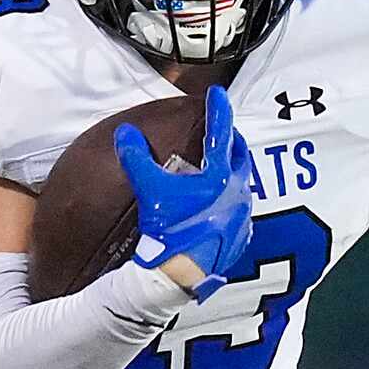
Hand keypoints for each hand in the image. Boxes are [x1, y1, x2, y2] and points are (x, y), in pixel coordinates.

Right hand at [115, 83, 256, 299]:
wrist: (182, 274)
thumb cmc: (170, 231)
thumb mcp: (150, 191)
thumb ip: (137, 159)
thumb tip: (125, 133)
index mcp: (219, 176)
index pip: (221, 132)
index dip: (218, 110)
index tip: (217, 94)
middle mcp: (238, 191)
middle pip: (240, 156)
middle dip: (232, 140)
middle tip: (225, 132)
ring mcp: (242, 216)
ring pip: (243, 184)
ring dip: (233, 172)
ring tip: (222, 170)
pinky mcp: (240, 237)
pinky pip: (240, 213)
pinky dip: (231, 203)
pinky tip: (221, 209)